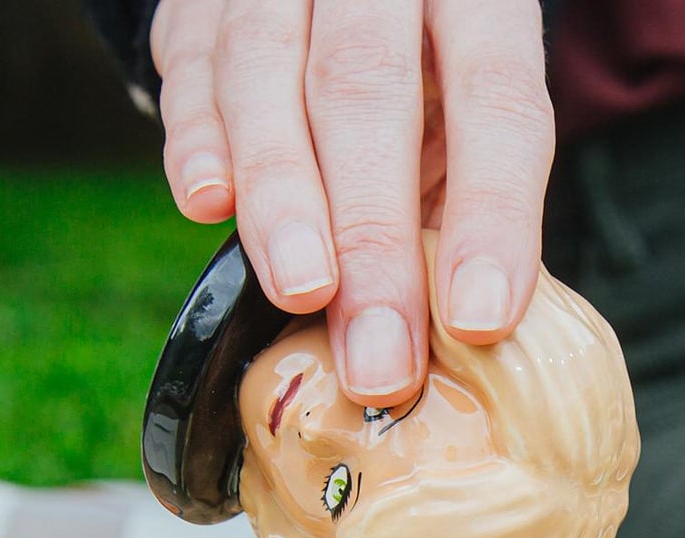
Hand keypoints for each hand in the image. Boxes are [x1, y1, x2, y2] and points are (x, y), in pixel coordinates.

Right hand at [149, 0, 554, 404]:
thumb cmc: (426, 77)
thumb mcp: (470, 116)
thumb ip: (467, 202)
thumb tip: (471, 335)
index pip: (496, 98)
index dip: (489, 213)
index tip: (476, 320)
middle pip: (367, 87)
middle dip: (372, 235)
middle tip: (378, 355)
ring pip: (266, 70)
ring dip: (283, 198)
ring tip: (303, 291)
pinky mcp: (198, 2)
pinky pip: (189, 66)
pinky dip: (197, 142)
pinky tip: (208, 204)